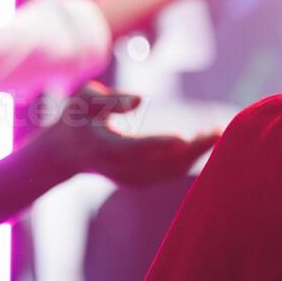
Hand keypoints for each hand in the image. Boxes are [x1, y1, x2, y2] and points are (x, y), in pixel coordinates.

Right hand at [37, 83, 220, 185]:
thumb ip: (109, 99)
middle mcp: (119, 168)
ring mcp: (130, 178)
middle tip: (219, 130)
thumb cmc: (74, 121)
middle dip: (193, 149)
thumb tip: (142, 100)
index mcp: (103, 148)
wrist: (62, 156)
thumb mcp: (83, 102)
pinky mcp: (140, 181)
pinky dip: (190, 159)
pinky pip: (170, 173)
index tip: (184, 137)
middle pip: (161, 163)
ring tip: (219, 132)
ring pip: (170, 171)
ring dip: (197, 154)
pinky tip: (208, 142)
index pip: (134, 149)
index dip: (159, 144)